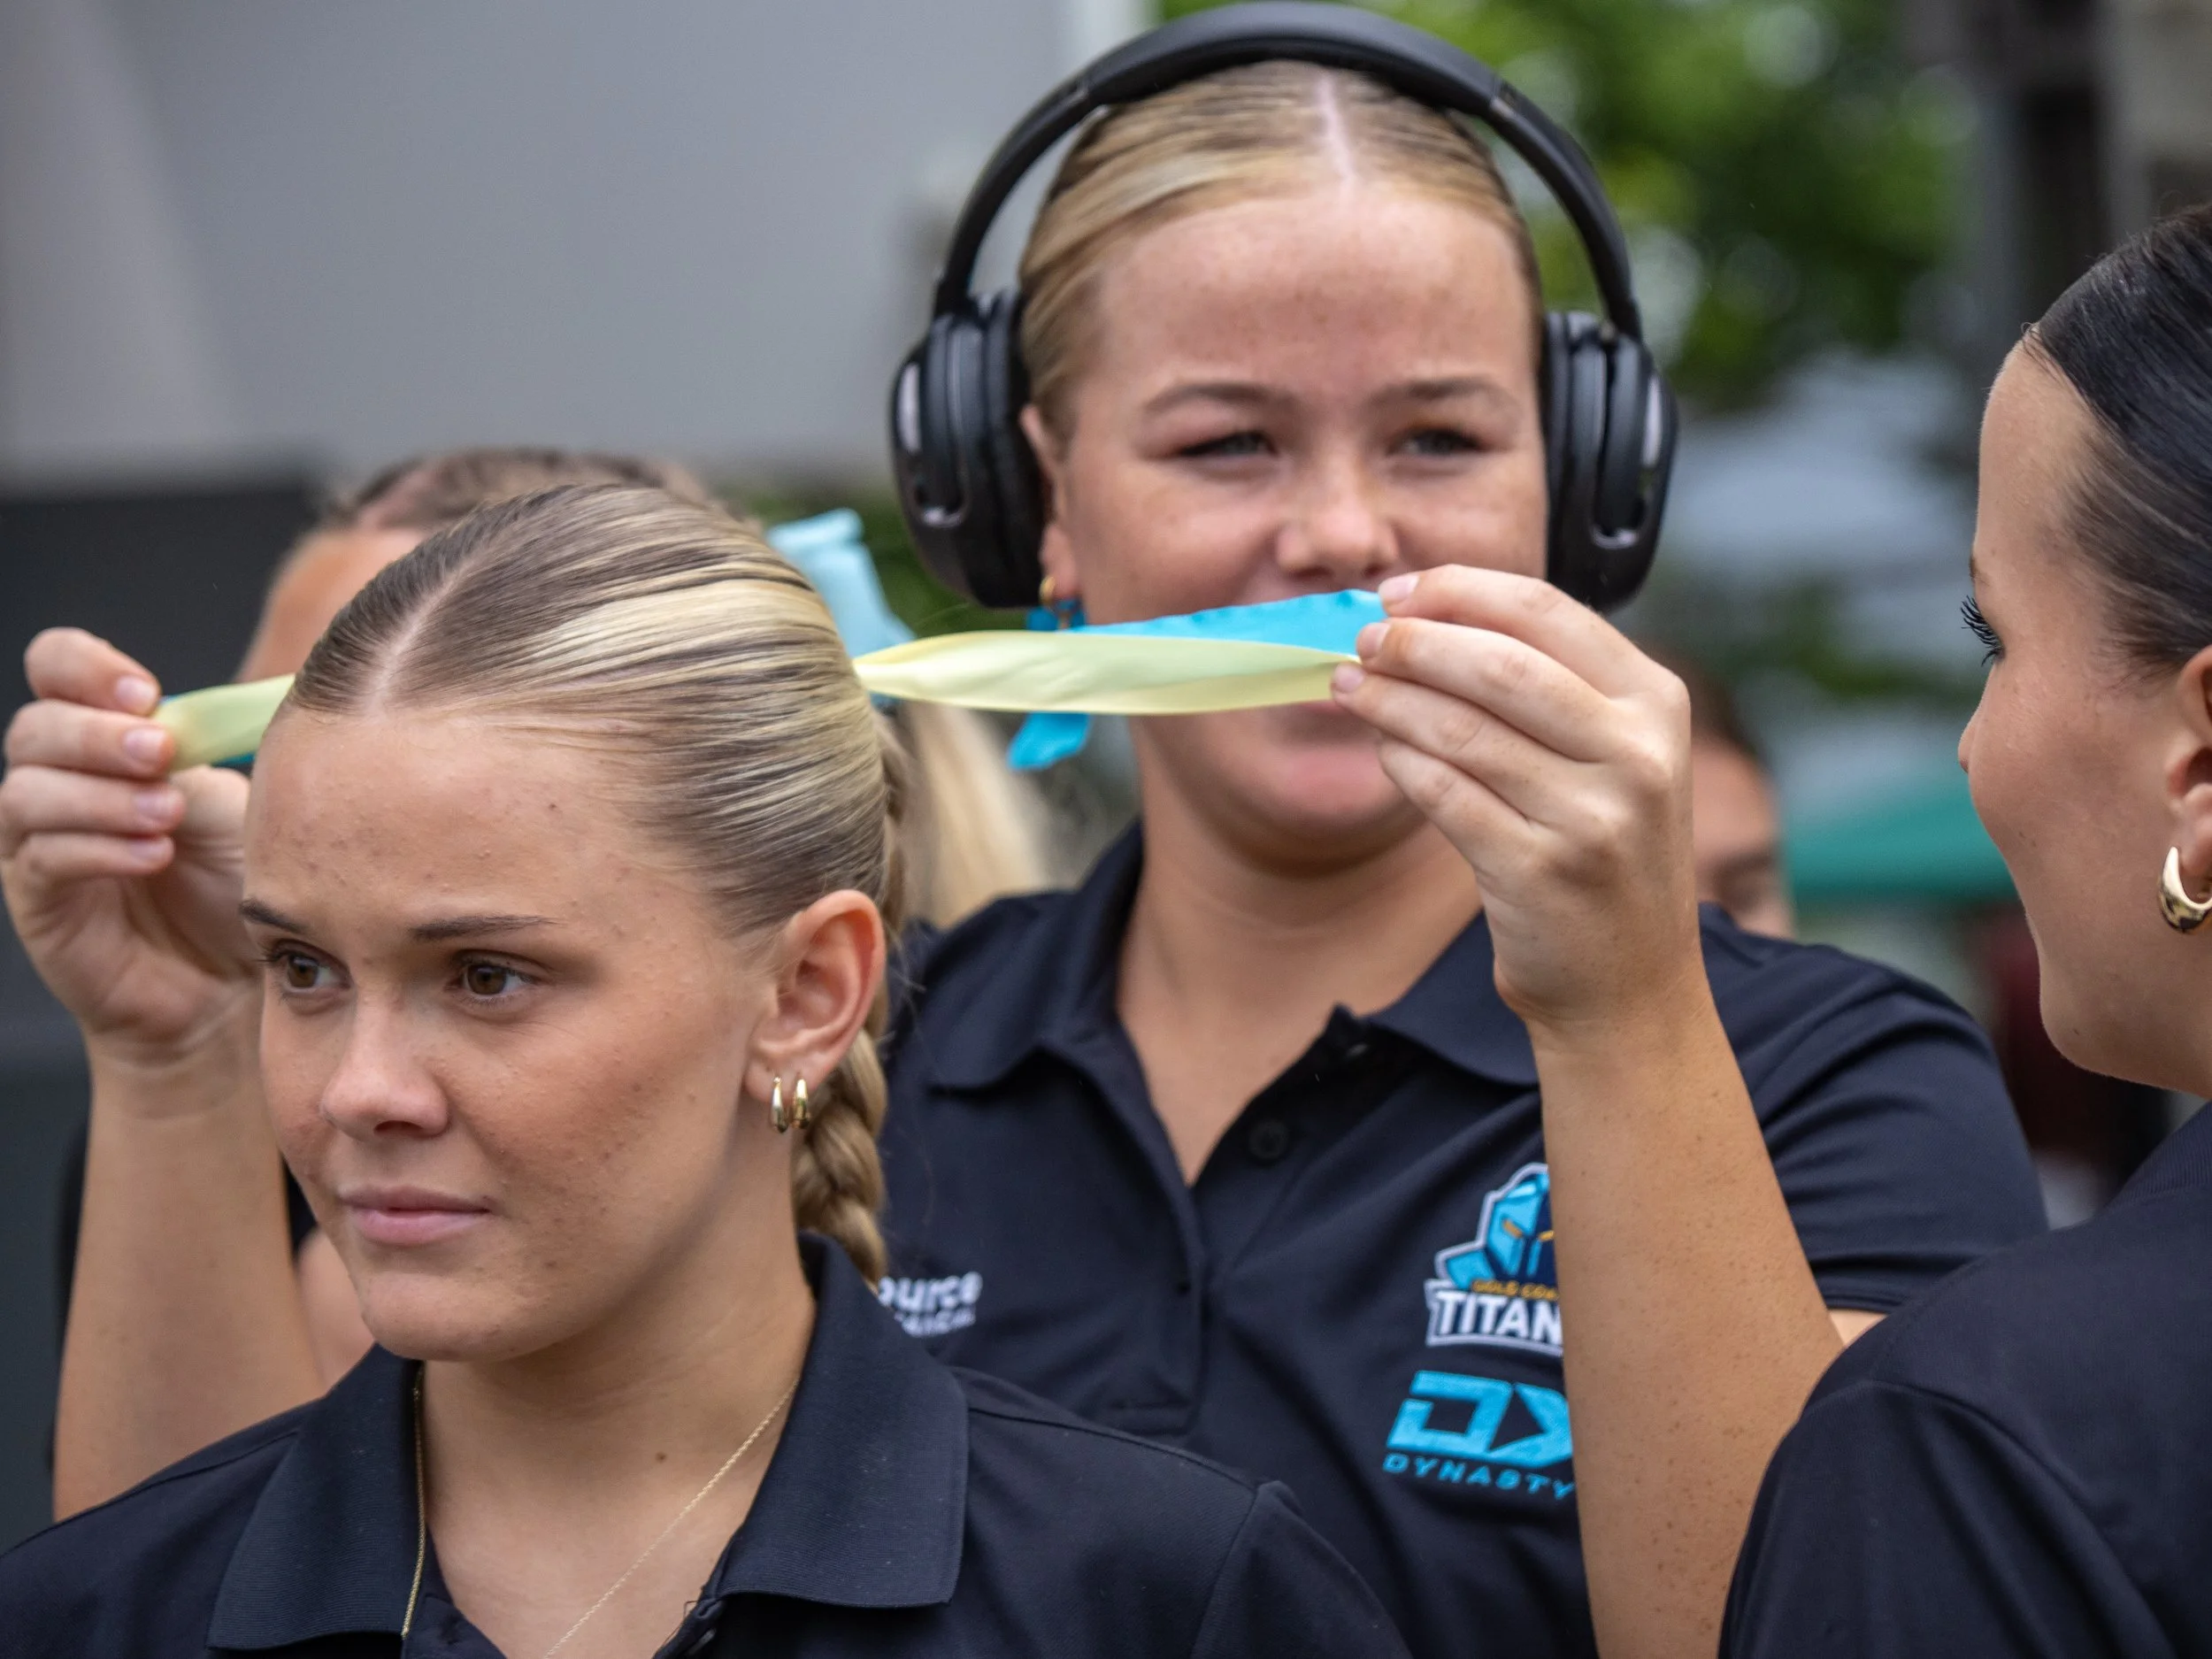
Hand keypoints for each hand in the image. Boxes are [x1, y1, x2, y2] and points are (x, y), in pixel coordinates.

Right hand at [0, 629, 257, 1068]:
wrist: (231, 975)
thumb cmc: (234, 877)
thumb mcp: (230, 799)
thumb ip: (203, 750)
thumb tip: (205, 710)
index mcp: (103, 736)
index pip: (56, 670)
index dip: (85, 668)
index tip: (146, 693)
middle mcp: (58, 780)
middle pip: (35, 729)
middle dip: (97, 735)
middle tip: (160, 753)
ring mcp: (36, 840)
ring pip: (26, 793)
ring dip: (101, 797)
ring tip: (167, 815)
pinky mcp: (36, 900)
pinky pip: (43, 860)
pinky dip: (100, 849)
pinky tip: (155, 855)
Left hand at [1329, 568, 1699, 1030]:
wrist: (1629, 986)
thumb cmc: (1604, 852)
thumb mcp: (1613, 755)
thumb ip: (1550, 684)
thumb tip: (1426, 615)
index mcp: (1656, 703)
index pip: (1547, 612)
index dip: (1461, 590)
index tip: (1399, 590)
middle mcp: (1636, 754)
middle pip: (1498, 663)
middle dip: (1414, 642)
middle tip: (1363, 639)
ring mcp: (1591, 816)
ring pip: (1460, 728)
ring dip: (1390, 699)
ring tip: (1349, 687)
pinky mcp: (1538, 872)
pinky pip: (1443, 794)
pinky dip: (1400, 763)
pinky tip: (1383, 749)